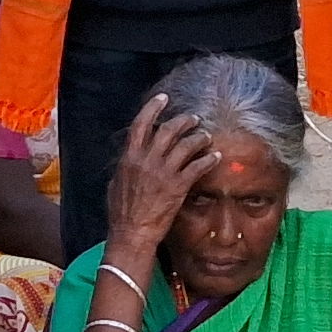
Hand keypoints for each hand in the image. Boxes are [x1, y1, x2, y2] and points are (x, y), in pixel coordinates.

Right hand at [102, 96, 217, 265]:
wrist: (132, 233)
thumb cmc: (121, 213)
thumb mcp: (115, 185)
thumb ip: (125, 168)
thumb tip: (130, 158)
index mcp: (129, 158)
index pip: (141, 124)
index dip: (153, 108)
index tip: (163, 98)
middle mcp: (146, 161)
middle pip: (168, 130)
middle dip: (184, 121)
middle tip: (194, 119)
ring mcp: (163, 173)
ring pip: (186, 145)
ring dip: (199, 138)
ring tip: (206, 136)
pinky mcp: (178, 187)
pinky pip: (198, 167)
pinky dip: (208, 159)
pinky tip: (215, 157)